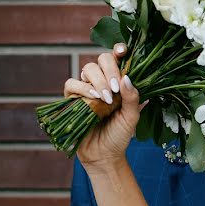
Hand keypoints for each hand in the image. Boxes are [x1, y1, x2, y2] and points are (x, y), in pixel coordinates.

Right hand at [63, 43, 140, 172]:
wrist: (104, 154)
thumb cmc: (120, 135)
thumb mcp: (131, 116)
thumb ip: (132, 97)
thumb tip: (127, 77)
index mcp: (118, 82)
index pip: (117, 59)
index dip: (118, 51)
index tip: (122, 51)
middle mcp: (102, 82)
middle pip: (101, 60)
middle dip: (109, 69)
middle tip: (116, 88)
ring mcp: (86, 89)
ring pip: (87, 69)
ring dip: (98, 80)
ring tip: (107, 98)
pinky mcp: (72, 99)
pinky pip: (72, 84)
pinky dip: (82, 88)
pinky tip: (93, 97)